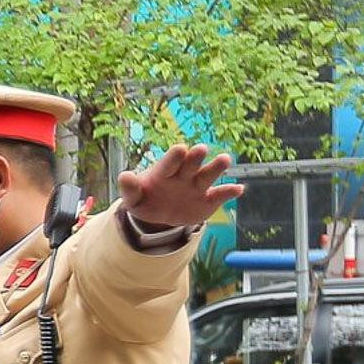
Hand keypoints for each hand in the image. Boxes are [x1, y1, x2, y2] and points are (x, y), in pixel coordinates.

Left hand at [116, 144, 244, 234]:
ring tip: (225, 159)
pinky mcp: (208, 200)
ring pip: (208, 175)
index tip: (180, 149)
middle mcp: (183, 174)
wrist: (158, 214)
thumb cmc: (144, 200)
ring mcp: (197, 186)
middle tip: (201, 149)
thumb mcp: (133, 198)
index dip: (174, 157)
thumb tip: (124, 176)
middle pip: (191, 163)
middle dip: (195, 157)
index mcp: (164, 171)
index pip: (170, 162)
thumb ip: (130, 188)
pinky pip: (220, 195)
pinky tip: (239, 189)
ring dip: (216, 167)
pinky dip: (229, 192)